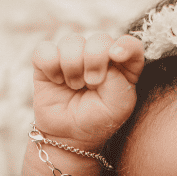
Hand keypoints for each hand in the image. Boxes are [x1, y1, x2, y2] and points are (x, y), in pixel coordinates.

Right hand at [32, 32, 143, 148]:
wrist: (70, 136)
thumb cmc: (99, 120)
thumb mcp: (119, 105)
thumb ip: (119, 77)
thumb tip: (104, 53)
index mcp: (122, 67)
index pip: (131, 46)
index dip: (125, 45)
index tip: (116, 55)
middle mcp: (98, 57)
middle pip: (100, 39)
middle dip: (95, 60)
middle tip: (92, 84)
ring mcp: (73, 56)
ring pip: (71, 41)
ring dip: (73, 67)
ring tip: (75, 87)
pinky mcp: (48, 61)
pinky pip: (46, 50)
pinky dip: (51, 66)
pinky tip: (57, 81)